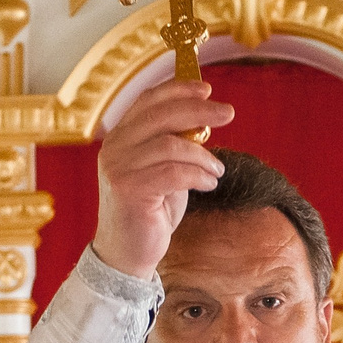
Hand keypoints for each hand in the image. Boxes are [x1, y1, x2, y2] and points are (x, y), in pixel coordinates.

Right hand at [93, 80, 233, 278]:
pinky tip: (210, 184)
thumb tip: (205, 120)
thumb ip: (176, 145)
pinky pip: (173, 173)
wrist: (127, 253)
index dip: (178, 89)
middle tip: (228, 113)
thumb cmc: (150, 211)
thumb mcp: (165, 170)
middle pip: (160, 115)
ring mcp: (118, 168)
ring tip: (218, 169)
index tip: (207, 89)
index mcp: (120, 137)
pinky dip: (198, 175)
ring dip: (203, 155)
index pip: (148, 100)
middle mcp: (114, 147)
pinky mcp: (128, 190)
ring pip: (170, 145)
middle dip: (199, 110)